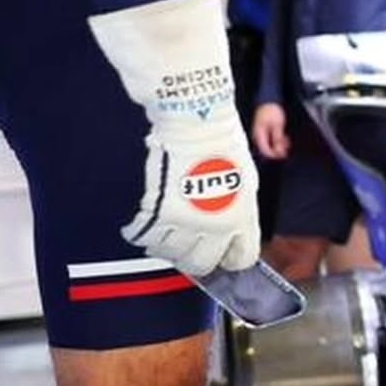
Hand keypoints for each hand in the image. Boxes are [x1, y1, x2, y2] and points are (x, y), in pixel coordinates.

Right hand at [89, 0, 258, 279]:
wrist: (196, 121)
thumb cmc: (224, 144)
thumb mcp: (246, 181)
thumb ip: (240, 212)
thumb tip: (231, 234)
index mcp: (242, 217)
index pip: (242, 258)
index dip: (230, 257)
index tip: (221, 253)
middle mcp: (216, 225)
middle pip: (202, 264)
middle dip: (195, 259)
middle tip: (188, 247)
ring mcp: (186, 221)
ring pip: (172, 255)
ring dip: (166, 246)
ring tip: (163, 232)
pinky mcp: (158, 211)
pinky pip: (144, 236)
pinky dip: (139, 234)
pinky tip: (140, 227)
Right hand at [252, 102, 289, 160]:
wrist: (268, 100)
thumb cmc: (271, 110)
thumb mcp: (278, 125)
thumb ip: (277, 138)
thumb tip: (278, 150)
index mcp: (259, 135)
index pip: (265, 152)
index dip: (275, 155)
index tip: (284, 154)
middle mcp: (257, 136)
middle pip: (266, 150)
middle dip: (277, 150)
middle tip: (286, 147)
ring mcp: (260, 134)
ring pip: (268, 146)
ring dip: (278, 146)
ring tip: (286, 141)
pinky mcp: (263, 132)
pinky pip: (269, 140)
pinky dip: (276, 141)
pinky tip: (283, 138)